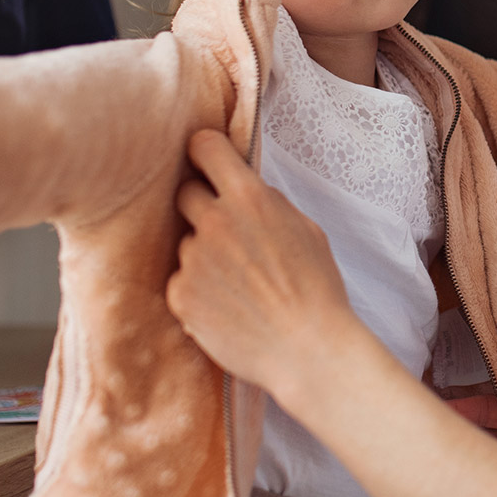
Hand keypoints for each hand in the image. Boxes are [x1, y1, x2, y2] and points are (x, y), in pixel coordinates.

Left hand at [165, 130, 364, 401]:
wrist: (308, 349)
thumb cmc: (316, 289)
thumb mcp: (305, 229)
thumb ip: (268, 202)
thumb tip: (244, 187)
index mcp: (249, 198)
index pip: (205, 147)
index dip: (204, 150)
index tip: (205, 158)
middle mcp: (214, 223)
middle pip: (185, 193)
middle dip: (202, 205)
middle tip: (225, 230)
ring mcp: (192, 260)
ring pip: (187, 243)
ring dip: (204, 255)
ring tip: (239, 284)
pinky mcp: (179, 295)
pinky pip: (181, 280)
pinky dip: (198, 290)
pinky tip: (227, 306)